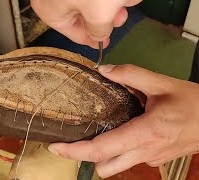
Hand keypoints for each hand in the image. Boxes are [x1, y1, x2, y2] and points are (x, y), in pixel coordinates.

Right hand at [31, 0, 141, 48]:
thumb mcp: (99, 14)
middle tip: (122, 14)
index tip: (106, 43)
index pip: (74, 33)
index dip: (92, 40)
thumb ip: (99, 31)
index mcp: (52, 11)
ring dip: (116, 0)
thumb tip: (99, 37)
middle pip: (86, 14)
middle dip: (109, 15)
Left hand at [48, 64, 198, 177]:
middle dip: (86, 156)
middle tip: (76, 138)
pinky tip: (123, 132)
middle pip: (103, 167)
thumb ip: (130, 75)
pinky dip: (119, 151)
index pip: (100, 149)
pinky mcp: (155, 160)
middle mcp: (145, 152)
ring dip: (102, 156)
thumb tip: (103, 70)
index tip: (55, 147)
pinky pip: (129, 160)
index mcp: (144, 133)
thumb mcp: (162, 84)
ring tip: (98, 134)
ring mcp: (151, 159)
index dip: (74, 151)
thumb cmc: (193, 103)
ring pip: (115, 167)